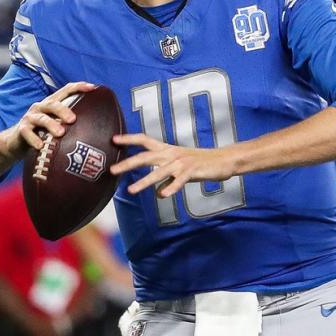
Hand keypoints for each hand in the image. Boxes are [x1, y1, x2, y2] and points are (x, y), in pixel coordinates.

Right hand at [9, 82, 95, 154]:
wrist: (16, 142)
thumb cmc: (43, 132)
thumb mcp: (56, 124)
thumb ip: (70, 123)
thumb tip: (98, 130)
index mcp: (52, 103)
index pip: (66, 90)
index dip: (78, 87)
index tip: (93, 88)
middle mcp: (41, 107)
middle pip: (53, 104)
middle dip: (63, 110)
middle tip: (73, 119)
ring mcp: (30, 117)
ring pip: (41, 118)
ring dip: (51, 124)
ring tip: (60, 133)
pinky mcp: (21, 129)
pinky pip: (27, 133)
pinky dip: (34, 139)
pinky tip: (40, 146)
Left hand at [110, 134, 237, 196]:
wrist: (223, 160)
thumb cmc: (199, 164)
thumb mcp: (179, 168)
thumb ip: (165, 176)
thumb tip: (156, 190)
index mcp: (166, 149)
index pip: (144, 140)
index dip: (129, 138)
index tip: (113, 139)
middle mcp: (171, 153)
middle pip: (146, 156)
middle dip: (128, 163)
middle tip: (112, 170)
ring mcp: (182, 162)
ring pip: (159, 172)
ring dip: (144, 181)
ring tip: (131, 190)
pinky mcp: (192, 171)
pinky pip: (179, 180)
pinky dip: (171, 187)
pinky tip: (162, 196)